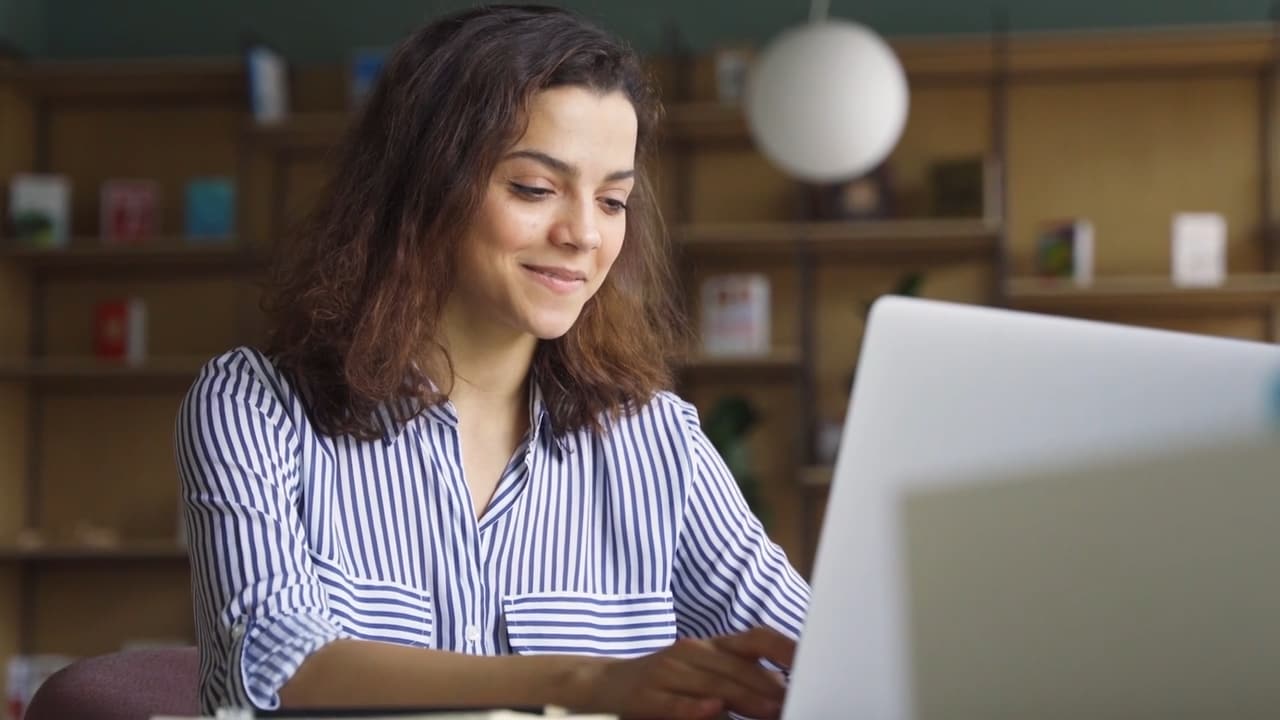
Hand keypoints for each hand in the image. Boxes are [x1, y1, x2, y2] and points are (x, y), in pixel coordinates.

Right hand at [570, 626, 795, 719]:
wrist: (607, 683)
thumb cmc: (666, 681)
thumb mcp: (703, 672)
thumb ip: (739, 680)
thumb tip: (783, 694)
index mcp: (712, 646)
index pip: (756, 639)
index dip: (785, 649)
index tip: (813, 663)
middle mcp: (693, 652)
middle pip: (740, 668)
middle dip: (772, 687)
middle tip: (799, 701)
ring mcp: (669, 672)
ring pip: (714, 684)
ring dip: (747, 699)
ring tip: (773, 711)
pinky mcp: (648, 696)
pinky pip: (676, 703)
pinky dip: (696, 707)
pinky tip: (715, 709)